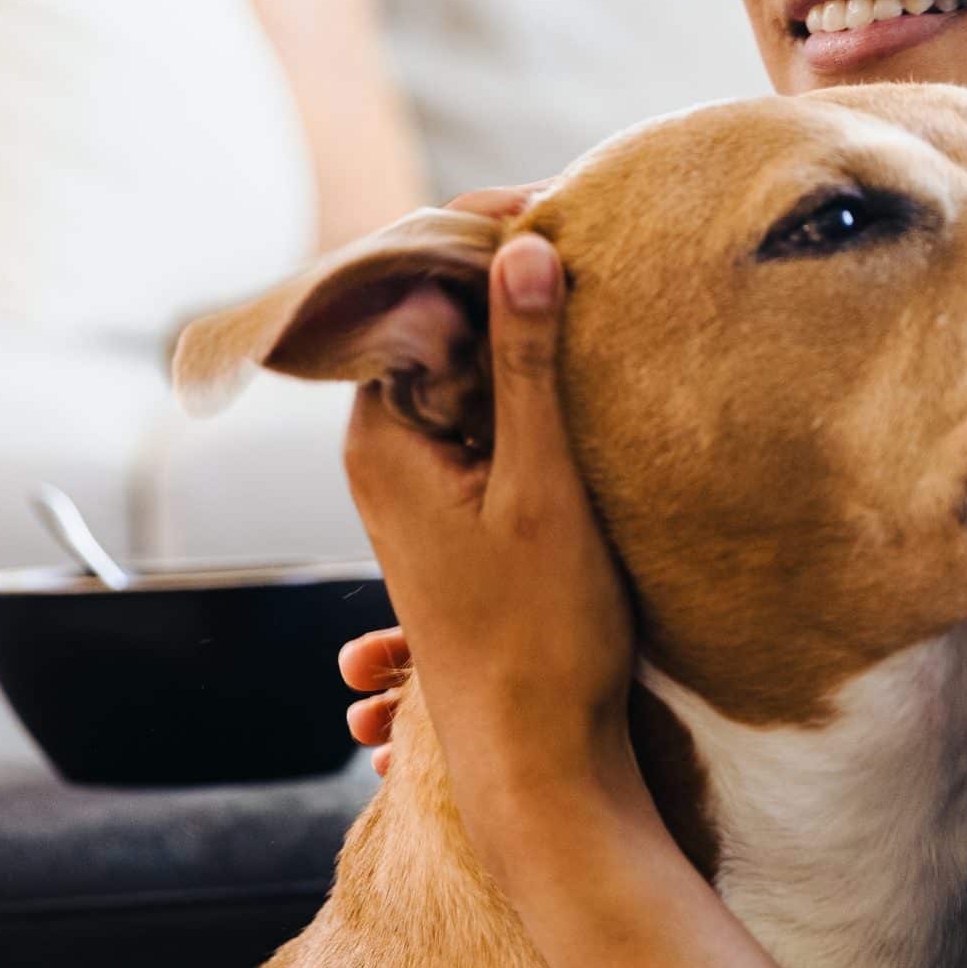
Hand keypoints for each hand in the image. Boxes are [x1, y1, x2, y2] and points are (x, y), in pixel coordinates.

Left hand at [334, 180, 547, 778]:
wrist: (539, 762)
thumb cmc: (540, 636)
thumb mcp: (544, 487)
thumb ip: (529, 367)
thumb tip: (525, 249)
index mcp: (381, 440)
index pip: (412, 297)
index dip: (478, 239)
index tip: (557, 204)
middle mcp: (381, 456)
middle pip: (431, 326)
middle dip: (498, 274)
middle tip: (583, 229)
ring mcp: (414, 486)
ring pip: (457, 370)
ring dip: (514, 328)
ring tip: (585, 279)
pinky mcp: (453, 512)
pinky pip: (476, 414)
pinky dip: (520, 381)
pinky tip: (574, 363)